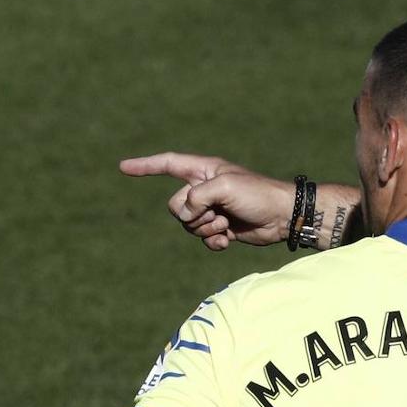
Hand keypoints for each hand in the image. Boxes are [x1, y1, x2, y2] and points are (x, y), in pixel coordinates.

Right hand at [120, 152, 293, 249]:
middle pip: (175, 206)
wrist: (282, 217)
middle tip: (218, 213)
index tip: (123, 167)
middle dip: (193, 214)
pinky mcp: (221, 228)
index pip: (168, 164)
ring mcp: (212, 210)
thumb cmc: (258, 195)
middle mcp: (204, 189)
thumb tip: (186, 213)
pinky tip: (227, 240)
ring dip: (206, 229)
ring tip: (227, 223)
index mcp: (204, 171)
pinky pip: (202, 239)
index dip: (145, 166)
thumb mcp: (225, 187)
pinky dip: (212, 242)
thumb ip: (197, 196)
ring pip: (188, 225)